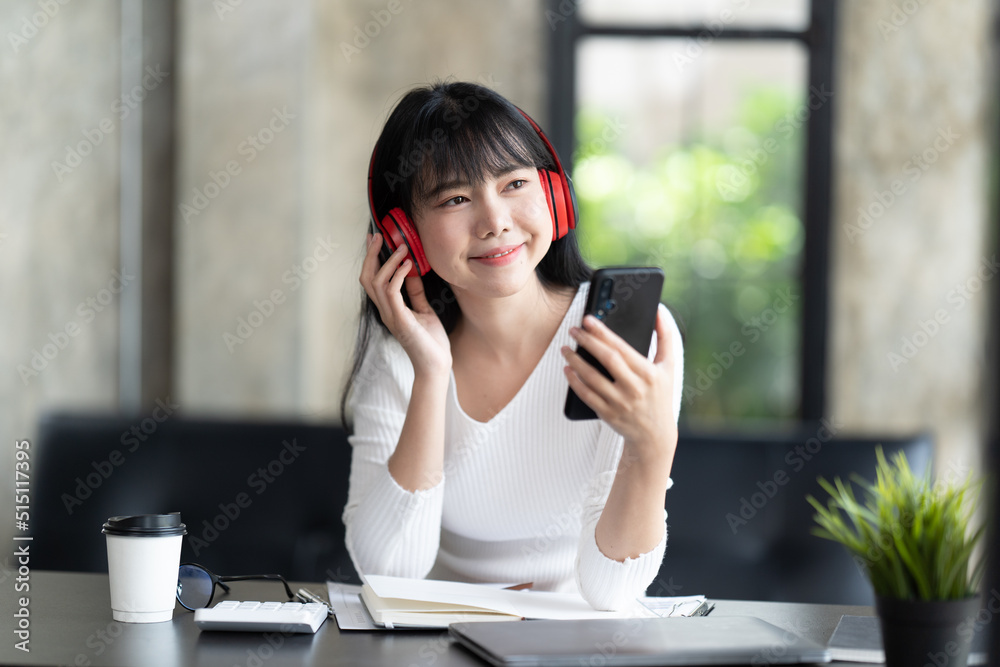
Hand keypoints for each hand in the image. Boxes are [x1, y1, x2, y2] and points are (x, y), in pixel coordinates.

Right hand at [360, 233, 451, 375]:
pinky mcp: (400, 320)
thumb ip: (415, 293)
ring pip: (376, 282)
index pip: (371, 279)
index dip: (370, 259)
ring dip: (388, 261)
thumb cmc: (431, 341)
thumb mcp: (424, 310)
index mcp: (388, 308)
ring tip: (401, 247)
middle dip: (370, 255)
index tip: (374, 239)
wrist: (436, 365)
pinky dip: (398, 275)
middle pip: (367, 278)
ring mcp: (391, 316)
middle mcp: (385, 311)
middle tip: (378, 236)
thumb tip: (413, 273)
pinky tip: (408, 265)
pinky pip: (391, 292)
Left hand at [561, 308, 677, 462]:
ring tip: (566, 348)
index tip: (588, 320)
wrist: (655, 435)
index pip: (621, 348)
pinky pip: (586, 395)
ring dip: (575, 361)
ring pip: (592, 378)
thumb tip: (659, 310)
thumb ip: (665, 336)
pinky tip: (568, 370)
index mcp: (648, 373)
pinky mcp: (607, 414)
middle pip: (606, 359)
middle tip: (574, 330)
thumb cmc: (660, 394)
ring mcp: (619, 402)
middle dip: (587, 342)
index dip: (602, 332)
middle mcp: (634, 388)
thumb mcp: (669, 366)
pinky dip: (574, 382)